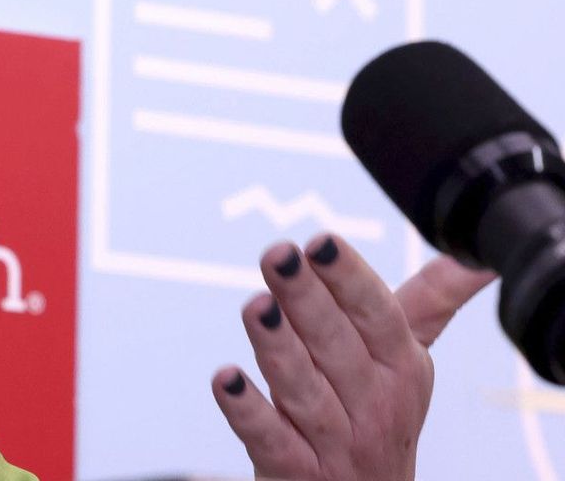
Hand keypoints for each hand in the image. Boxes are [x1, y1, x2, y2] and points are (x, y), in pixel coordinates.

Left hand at [211, 233, 495, 480]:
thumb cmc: (377, 415)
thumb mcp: (407, 360)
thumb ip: (429, 302)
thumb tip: (474, 255)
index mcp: (402, 368)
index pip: (378, 316)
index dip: (350, 279)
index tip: (321, 242)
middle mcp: (374, 404)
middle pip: (336, 345)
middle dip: (307, 299)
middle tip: (279, 256)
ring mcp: (335, 441)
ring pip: (304, 390)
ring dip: (279, 348)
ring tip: (255, 307)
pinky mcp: (294, 471)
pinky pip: (271, 439)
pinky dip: (248, 411)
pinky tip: (225, 380)